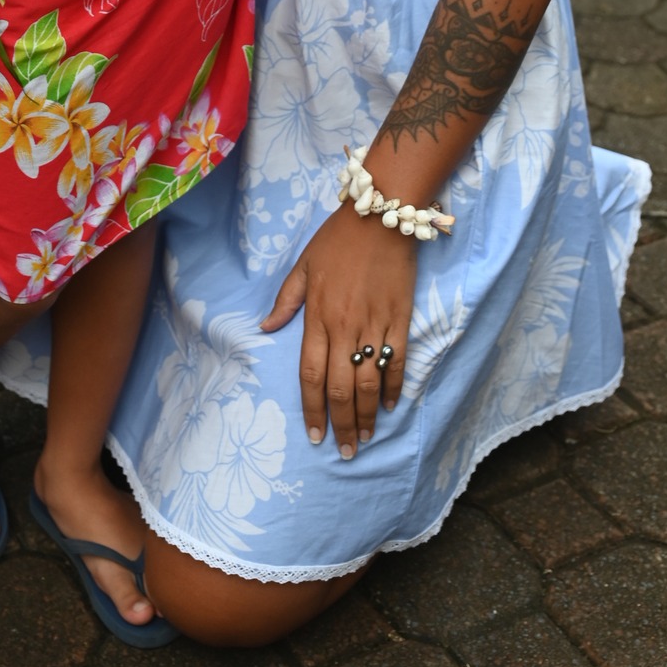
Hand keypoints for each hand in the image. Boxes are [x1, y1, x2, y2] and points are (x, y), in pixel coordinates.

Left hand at [262, 206, 415, 457]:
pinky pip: (397, 361)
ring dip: (368, 415)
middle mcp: (344, 327)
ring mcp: (374, 324)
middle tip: (344, 451)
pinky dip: (395, 386)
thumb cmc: (337, 240)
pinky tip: (390, 405)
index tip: (315, 434)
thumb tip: (266, 326)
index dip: (312, 408)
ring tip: (366, 438)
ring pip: (370, 382)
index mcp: (317, 317)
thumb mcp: (302, 266)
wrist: (380, 216)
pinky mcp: (400, 319)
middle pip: (341, 388)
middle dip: (342, 424)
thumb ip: (286, 300)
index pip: (311, 375)